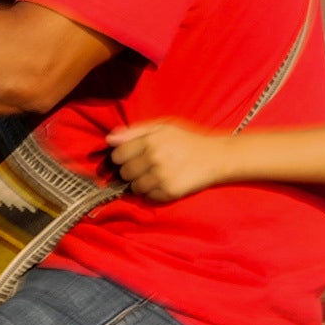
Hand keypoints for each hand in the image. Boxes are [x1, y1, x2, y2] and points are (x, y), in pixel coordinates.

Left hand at [103, 119, 220, 201]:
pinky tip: (163, 183)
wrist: (215, 157)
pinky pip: (148, 197)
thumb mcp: (162, 128)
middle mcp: (154, 158)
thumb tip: (109, 139)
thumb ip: (134, 132)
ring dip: (141, 183)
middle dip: (131, 171)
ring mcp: (161, 177)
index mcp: (150, 140)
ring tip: (155, 175)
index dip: (121, 157)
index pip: (118, 154)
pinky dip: (152, 193)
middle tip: (145, 167)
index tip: (130, 157)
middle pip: (125, 173)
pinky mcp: (169, 192)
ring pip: (135, 187)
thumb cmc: (186, 141)